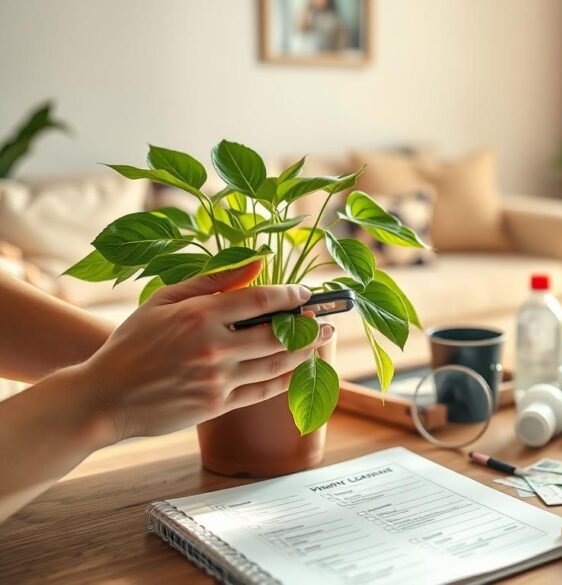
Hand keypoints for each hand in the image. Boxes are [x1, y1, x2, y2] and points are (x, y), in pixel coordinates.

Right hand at [77, 260, 333, 443]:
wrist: (105, 396)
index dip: (290, 296)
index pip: (259, 301)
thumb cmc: (133, 343)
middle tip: (328, 319)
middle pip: (277, 335)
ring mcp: (216, 379)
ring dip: (305, 353)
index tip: (306, 293)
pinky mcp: (216, 405)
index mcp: (198, 316)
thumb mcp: (164, 301)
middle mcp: (212, 348)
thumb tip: (255, 262)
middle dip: (309, 326)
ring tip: (322, 341)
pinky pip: (262, 391)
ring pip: (275, 365)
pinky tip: (299, 370)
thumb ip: (211, 281)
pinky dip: (285, 380)